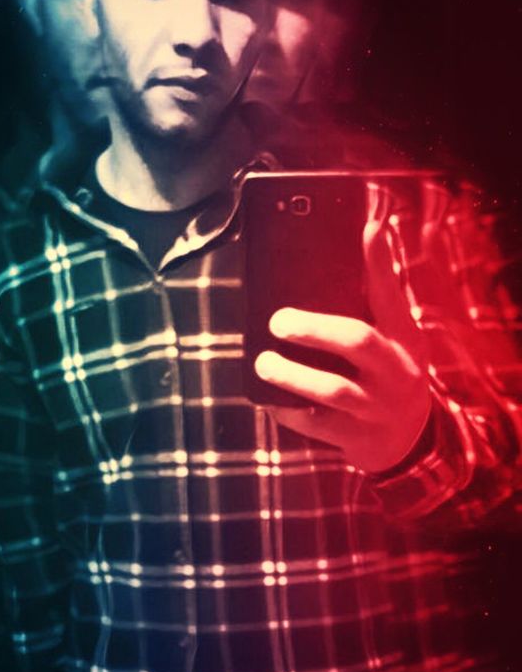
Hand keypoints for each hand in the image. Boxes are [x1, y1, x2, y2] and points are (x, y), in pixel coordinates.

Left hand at [254, 213, 431, 472]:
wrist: (407, 442)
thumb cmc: (388, 375)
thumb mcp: (393, 340)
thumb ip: (374, 301)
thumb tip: (361, 233)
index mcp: (404, 340)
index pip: (392, 296)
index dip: (380, 264)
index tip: (368, 229)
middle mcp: (397, 372)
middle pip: (357, 341)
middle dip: (313, 329)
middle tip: (277, 322)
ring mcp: (378, 408)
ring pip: (333, 389)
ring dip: (292, 375)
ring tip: (263, 362)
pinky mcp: (358, 439)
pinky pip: (316, 425)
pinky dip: (287, 411)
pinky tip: (268, 399)